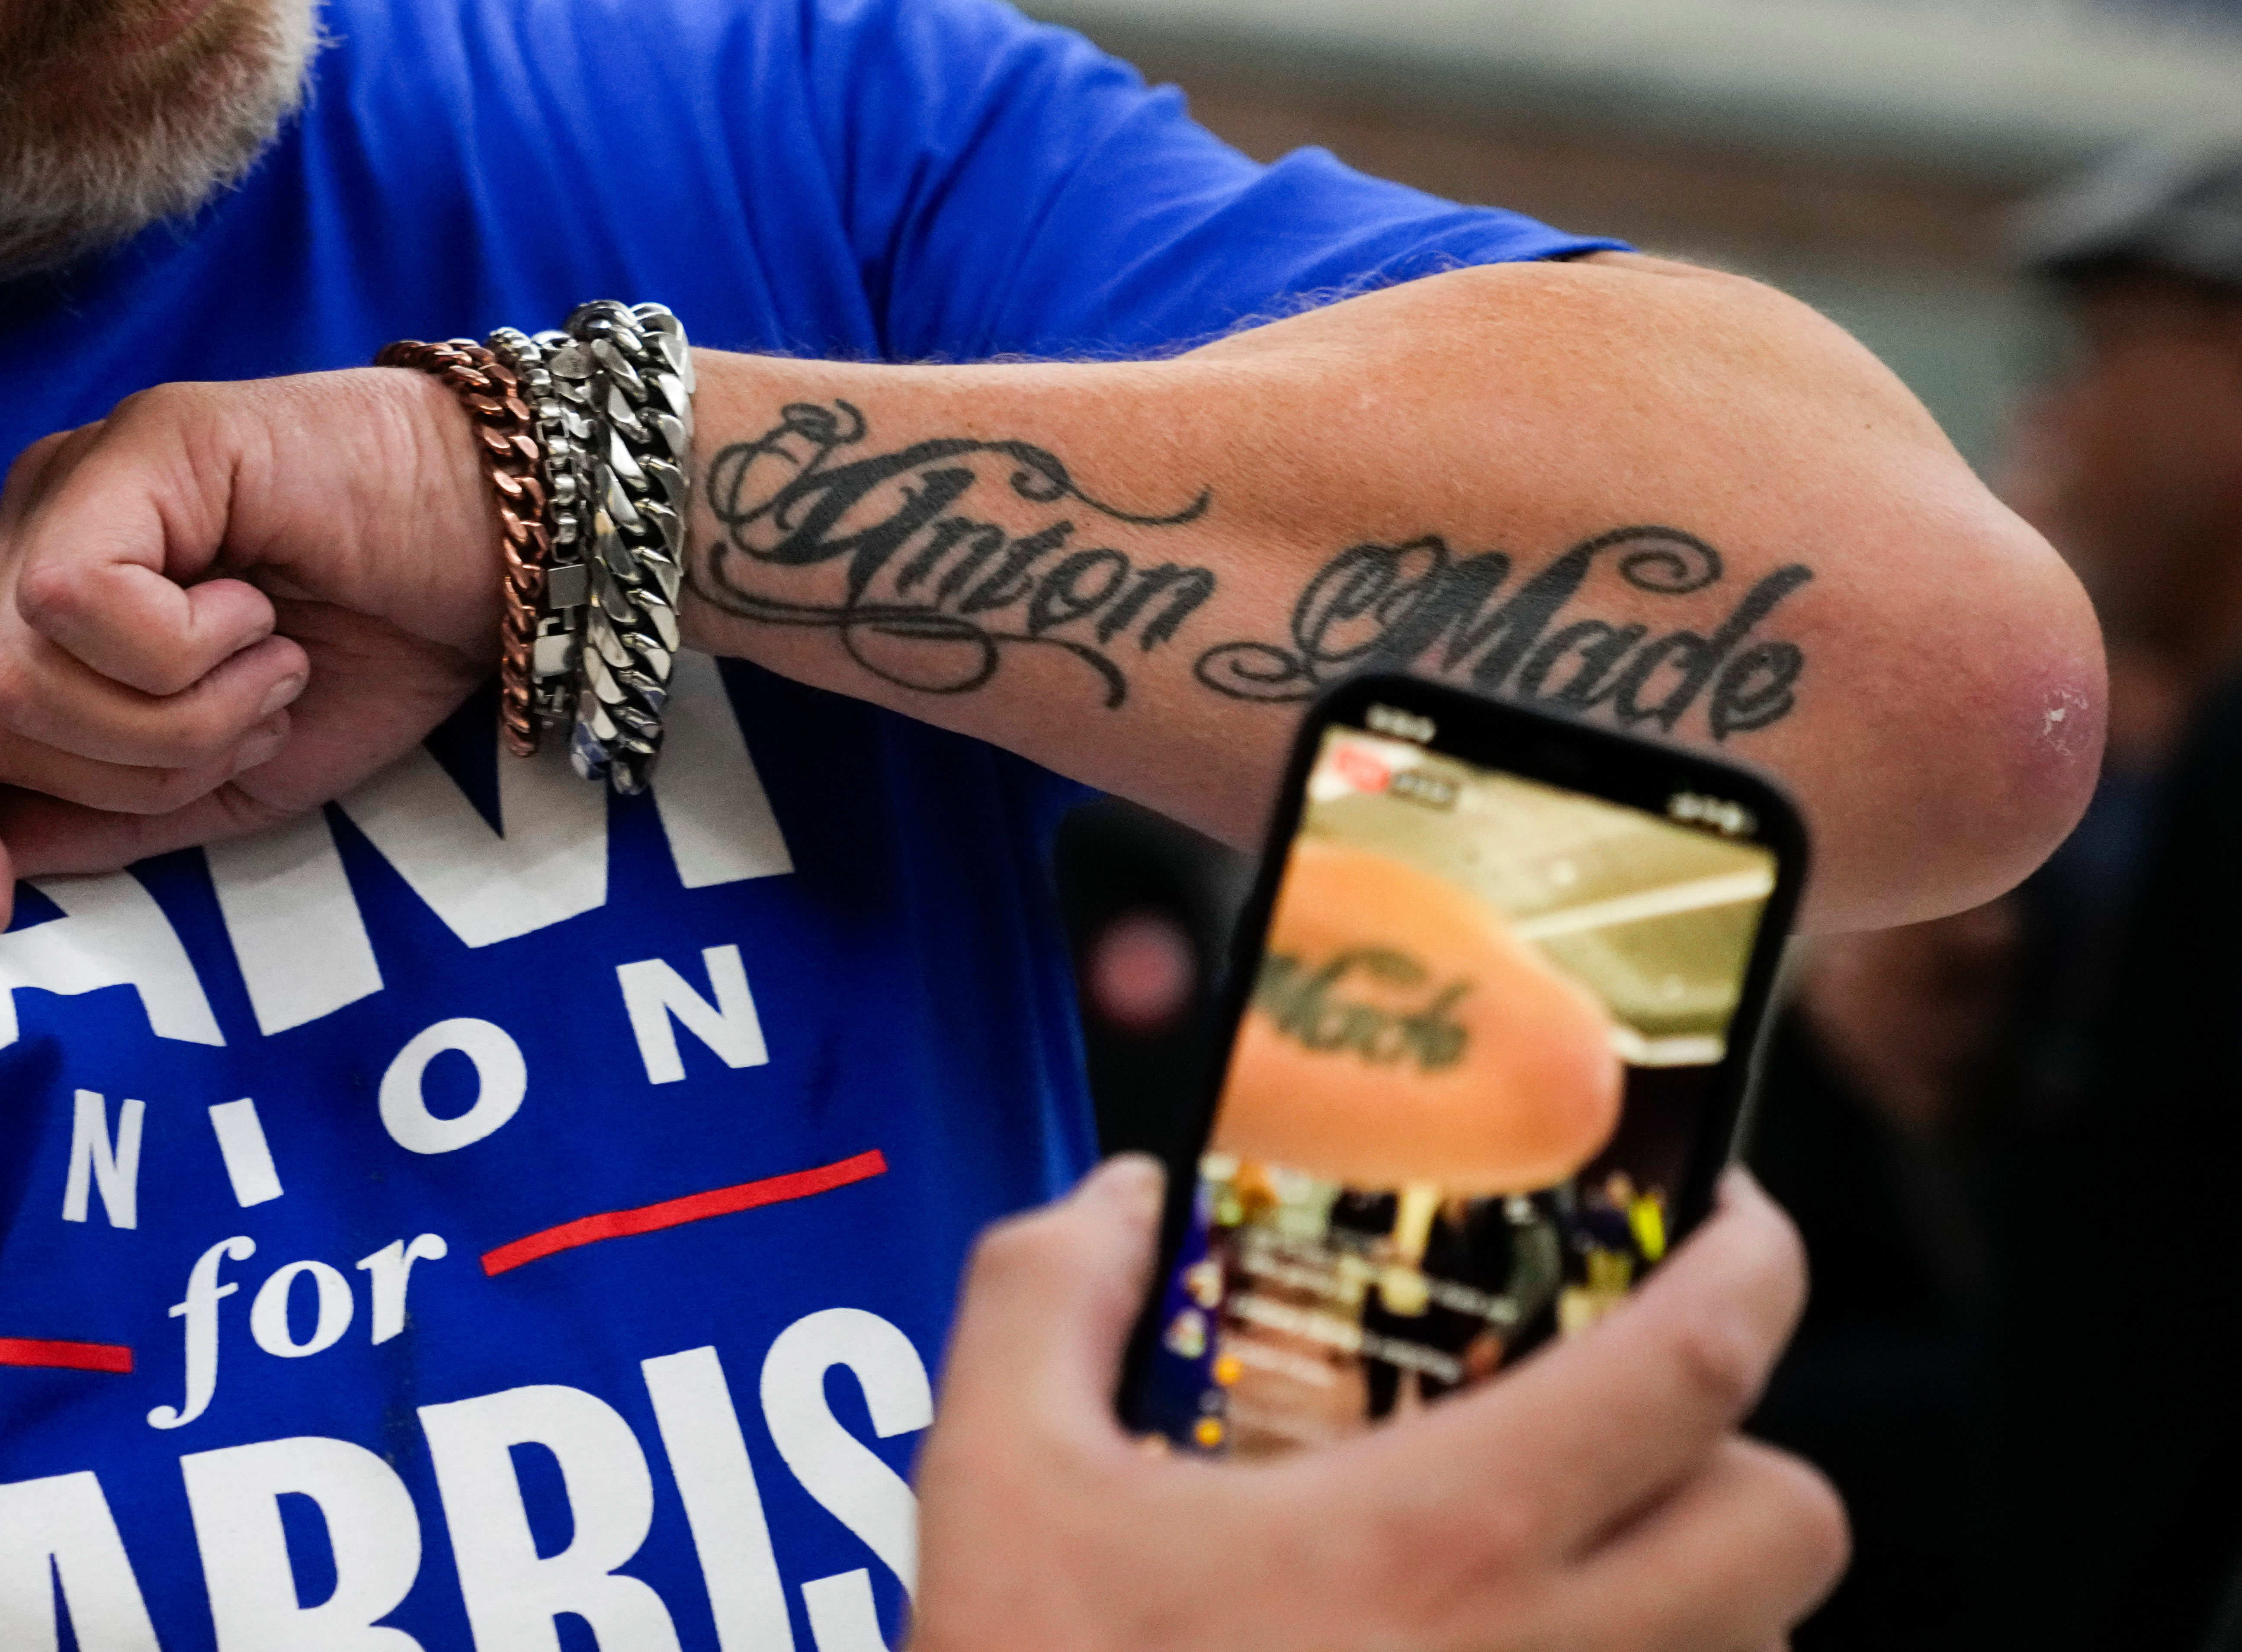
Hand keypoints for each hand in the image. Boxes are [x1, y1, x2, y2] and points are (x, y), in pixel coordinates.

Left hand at [0, 370, 501, 934]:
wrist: (500, 557)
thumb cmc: (373, 654)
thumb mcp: (228, 780)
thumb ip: (107, 816)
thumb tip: (0, 855)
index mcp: (39, 605)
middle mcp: (33, 530)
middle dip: (120, 773)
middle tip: (249, 727)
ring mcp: (75, 478)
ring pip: (16, 677)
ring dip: (169, 720)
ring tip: (269, 673)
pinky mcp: (135, 444)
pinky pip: (71, 602)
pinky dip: (182, 654)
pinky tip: (262, 619)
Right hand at [910, 1160, 1845, 1651]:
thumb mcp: (997, 1475)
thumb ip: (1050, 1294)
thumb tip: (1121, 1198)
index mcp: (1444, 1534)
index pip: (1699, 1359)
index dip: (1753, 1259)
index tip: (1728, 1215)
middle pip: (1793, 1525)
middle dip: (1743, 1449)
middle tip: (1635, 1415)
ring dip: (1703, 1593)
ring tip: (1572, 1565)